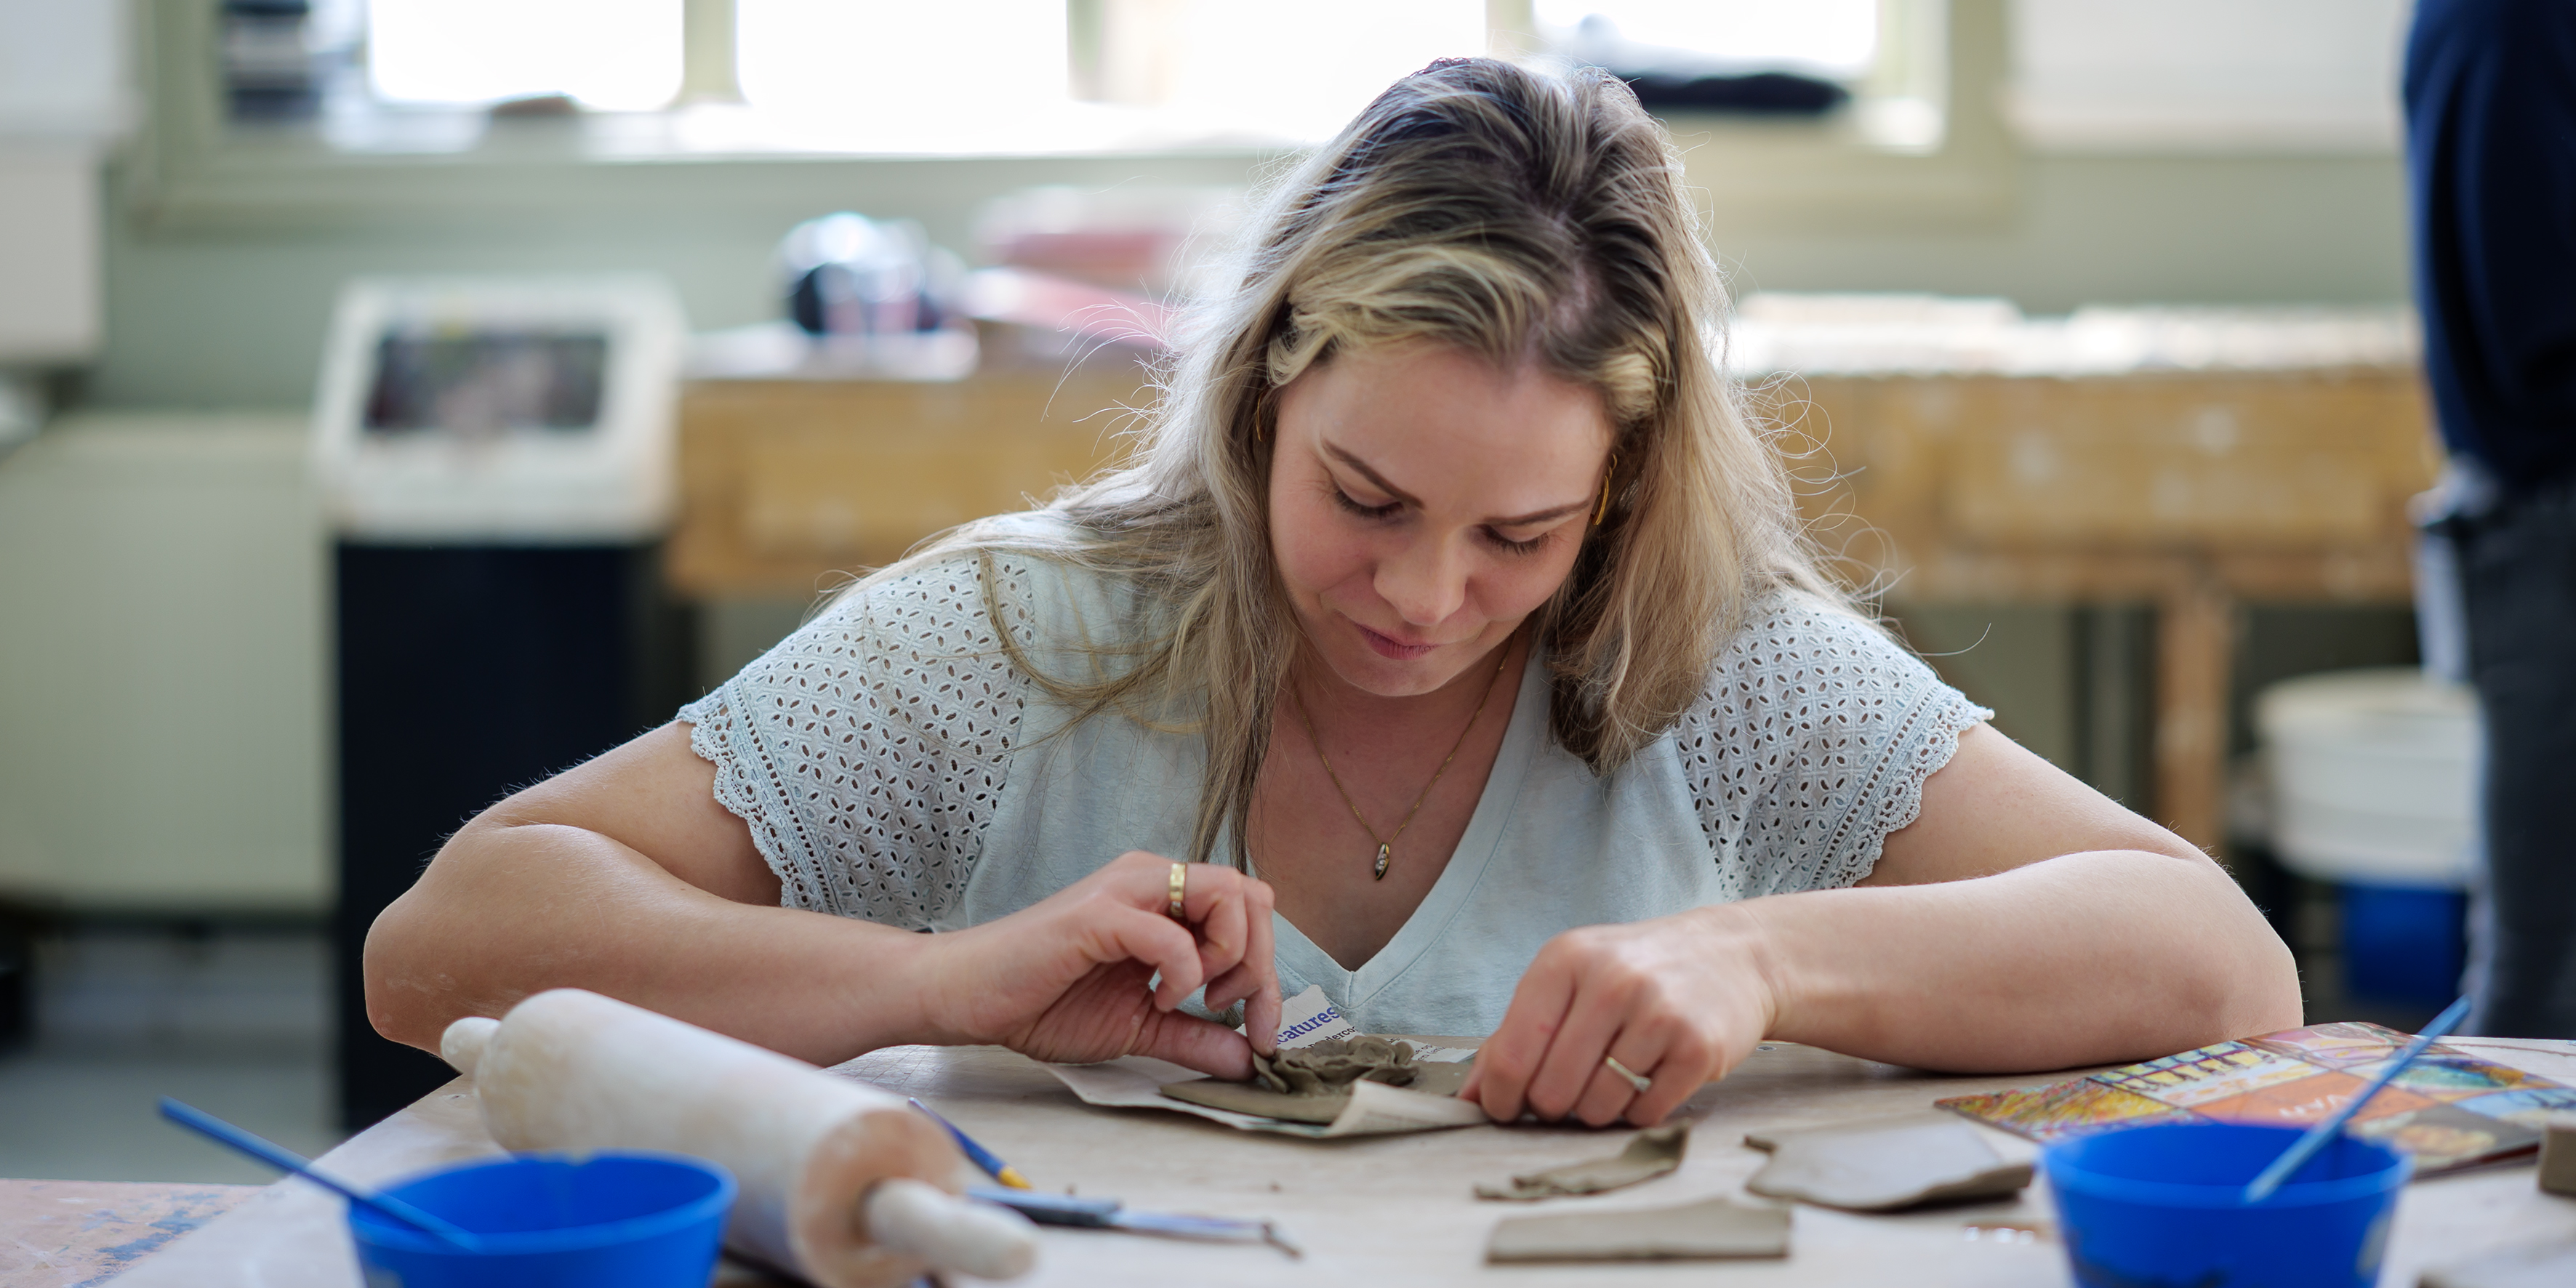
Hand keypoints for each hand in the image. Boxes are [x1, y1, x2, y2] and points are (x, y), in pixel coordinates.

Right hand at [909, 851, 1282, 1077]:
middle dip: (1260, 962)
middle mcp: (1151, 880)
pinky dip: (1184, 971)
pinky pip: (1171, 933)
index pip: (1250, 906)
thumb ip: (1195, 1037)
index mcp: (1164, 898)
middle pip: (1251, 894)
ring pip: (1227, 893)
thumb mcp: (1139, 1027)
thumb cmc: (1043, 1000)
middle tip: (1230, 1011)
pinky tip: (1160, 998)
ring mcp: (1126, 891)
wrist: (969, 999)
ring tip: (1194, 997)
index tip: (1259, 1028)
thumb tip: (1250, 1059)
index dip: (1269, 970)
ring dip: (1230, 955)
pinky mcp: (1098, 915)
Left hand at [1460, 904, 1776, 1126]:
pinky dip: (1638, 1110)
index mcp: (1565, 960)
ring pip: (1598, 1108)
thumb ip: (1513, 1035)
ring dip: (1597, 1110)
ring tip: (1613, 1076)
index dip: (1500, 1097)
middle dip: (1552, 1106)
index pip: (1510, 1054)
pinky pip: (1645, 1112)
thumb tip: (1469, 1097)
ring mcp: (1659, 1013)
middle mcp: (1611, 981)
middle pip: (1551, 1091)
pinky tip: (1647, 1078)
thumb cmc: (1633, 973)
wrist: (1730, 956)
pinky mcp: (1698, 1047)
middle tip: (1568, 1091)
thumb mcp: (1569, 981)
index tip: (1505, 1108)